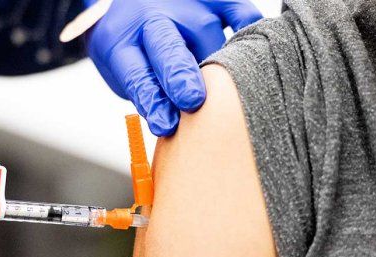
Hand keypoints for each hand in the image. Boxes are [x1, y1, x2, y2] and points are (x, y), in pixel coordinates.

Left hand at [85, 0, 261, 135]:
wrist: (131, 6)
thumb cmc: (132, 49)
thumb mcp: (126, 73)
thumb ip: (150, 95)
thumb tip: (179, 125)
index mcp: (123, 44)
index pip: (138, 77)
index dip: (153, 102)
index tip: (165, 125)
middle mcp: (154, 21)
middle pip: (169, 51)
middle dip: (182, 77)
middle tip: (192, 100)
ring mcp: (186, 7)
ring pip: (210, 43)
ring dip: (216, 69)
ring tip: (216, 86)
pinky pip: (239, 12)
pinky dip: (249, 30)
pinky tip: (252, 50)